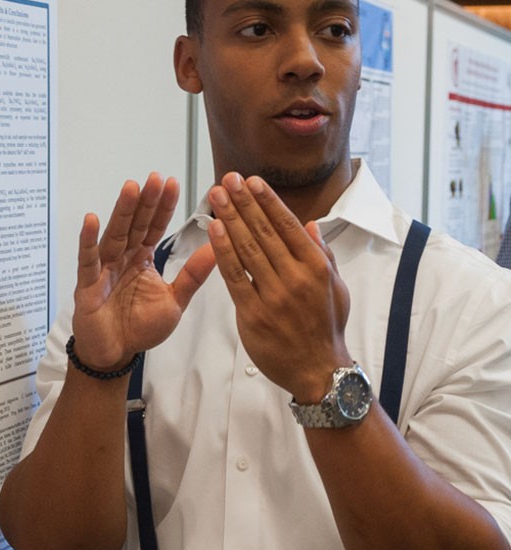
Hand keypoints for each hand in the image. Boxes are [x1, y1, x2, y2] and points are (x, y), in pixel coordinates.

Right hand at [72, 172, 214, 369]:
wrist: (116, 353)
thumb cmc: (139, 327)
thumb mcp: (175, 300)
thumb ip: (193, 274)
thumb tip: (218, 247)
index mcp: (142, 258)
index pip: (154, 226)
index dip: (163, 206)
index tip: (172, 183)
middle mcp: (122, 258)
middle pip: (135, 224)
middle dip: (146, 201)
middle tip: (155, 177)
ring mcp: (104, 269)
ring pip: (114, 234)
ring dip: (122, 211)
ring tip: (131, 187)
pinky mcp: (88, 285)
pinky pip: (88, 260)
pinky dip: (88, 240)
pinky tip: (92, 219)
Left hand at [207, 173, 350, 398]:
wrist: (318, 371)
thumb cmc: (327, 328)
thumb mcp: (336, 288)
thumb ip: (323, 255)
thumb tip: (311, 225)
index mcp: (316, 267)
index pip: (287, 225)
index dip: (267, 201)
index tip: (251, 181)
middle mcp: (296, 278)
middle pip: (264, 232)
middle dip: (243, 202)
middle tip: (227, 179)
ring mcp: (274, 296)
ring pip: (247, 249)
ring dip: (230, 218)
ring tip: (216, 196)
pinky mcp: (253, 314)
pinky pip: (235, 276)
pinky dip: (223, 251)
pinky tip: (213, 230)